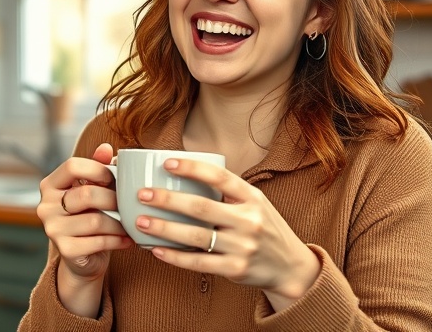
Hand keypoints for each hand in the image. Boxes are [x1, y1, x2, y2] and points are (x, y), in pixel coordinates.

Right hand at [37, 143, 131, 315]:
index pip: (72, 166)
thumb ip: (98, 167)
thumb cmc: (90, 215)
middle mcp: (45, 206)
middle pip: (87, 194)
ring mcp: (53, 229)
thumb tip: (106, 148)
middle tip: (128, 204)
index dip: (97, 169)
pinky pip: (99, 242)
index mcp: (50, 185)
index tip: (113, 178)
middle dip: (114, 199)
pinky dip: (118, 240)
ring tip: (131, 223)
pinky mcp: (65, 250)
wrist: (84, 256)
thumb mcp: (92, 189)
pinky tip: (127, 239)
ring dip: (119, 223)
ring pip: (96, 220)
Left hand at [134, 157, 319, 311]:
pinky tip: (156, 250)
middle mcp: (248, 220)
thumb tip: (184, 173)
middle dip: (167, 200)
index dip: (192, 168)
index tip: (166, 162)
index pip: (219, 177)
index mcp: (252, 197)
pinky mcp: (235, 269)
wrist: (290, 266)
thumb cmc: (263, 227)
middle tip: (142, 194)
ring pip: (195, 236)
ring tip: (140, 221)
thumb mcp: (254, 203)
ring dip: (164, 228)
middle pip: (201, 207)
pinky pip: (198, 262)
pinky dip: (175, 256)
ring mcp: (242, 246)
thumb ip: (227, 192)